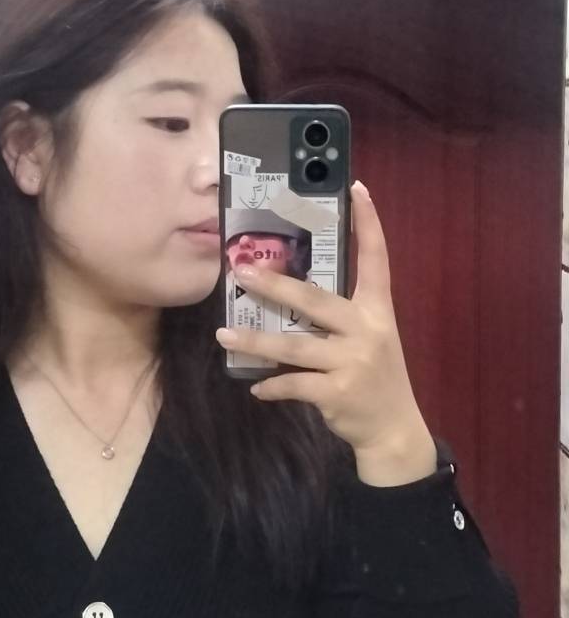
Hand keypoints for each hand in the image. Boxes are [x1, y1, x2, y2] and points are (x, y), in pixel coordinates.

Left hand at [216, 180, 434, 484]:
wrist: (393, 428)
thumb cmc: (375, 377)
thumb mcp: (370, 338)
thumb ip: (340, 316)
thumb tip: (289, 291)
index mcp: (377, 310)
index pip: (377, 258)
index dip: (368, 224)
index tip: (356, 189)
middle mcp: (367, 330)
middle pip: (315, 300)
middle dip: (275, 286)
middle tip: (240, 272)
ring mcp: (353, 361)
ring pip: (294, 345)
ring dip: (255, 341)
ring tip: (223, 336)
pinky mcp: (338, 392)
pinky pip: (294, 383)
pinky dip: (272, 385)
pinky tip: (256, 386)